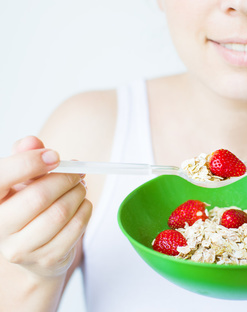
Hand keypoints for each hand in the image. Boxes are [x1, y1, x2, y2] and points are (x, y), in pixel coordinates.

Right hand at [0, 136, 91, 277]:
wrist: (34, 249)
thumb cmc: (26, 206)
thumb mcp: (21, 179)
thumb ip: (25, 157)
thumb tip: (32, 141)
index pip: (1, 177)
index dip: (30, 162)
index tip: (55, 156)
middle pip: (39, 196)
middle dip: (65, 179)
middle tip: (77, 172)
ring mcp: (20, 248)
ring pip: (61, 213)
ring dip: (78, 194)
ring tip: (80, 187)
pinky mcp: (46, 260)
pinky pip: (75, 228)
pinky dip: (85, 210)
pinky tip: (82, 205)